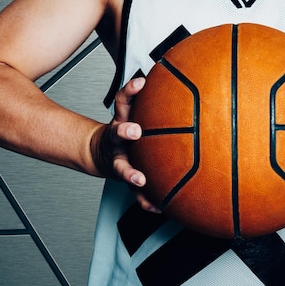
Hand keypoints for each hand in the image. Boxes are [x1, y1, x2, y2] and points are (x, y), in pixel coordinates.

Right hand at [91, 77, 159, 212]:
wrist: (100, 153)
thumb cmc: (124, 131)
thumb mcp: (132, 111)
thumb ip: (148, 98)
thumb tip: (184, 79)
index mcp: (122, 120)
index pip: (123, 100)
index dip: (130, 90)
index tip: (141, 82)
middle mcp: (117, 139)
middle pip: (117, 132)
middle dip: (125, 131)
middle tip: (135, 130)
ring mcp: (118, 159)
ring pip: (122, 167)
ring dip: (130, 174)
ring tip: (140, 180)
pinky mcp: (123, 177)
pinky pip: (134, 192)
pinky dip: (145, 200)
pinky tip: (156, 207)